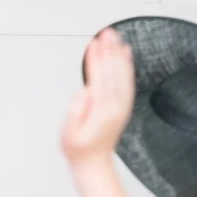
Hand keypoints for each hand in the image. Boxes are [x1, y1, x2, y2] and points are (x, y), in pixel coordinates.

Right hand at [62, 28, 136, 163]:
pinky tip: (125, 53)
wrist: (94, 162)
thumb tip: (84, 91)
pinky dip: (127, 66)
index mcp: (102, 111)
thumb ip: (75, 112)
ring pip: (122, 74)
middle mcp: (116, 106)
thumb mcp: (68, 133)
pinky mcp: (124, 104)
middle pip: (113, 73)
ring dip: (118, 54)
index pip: (99, 79)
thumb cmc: (78, 148)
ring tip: (114, 36)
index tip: (94, 44)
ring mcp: (122, 105)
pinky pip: (128, 81)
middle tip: (106, 33)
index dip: (96, 61)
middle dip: (109, 51)